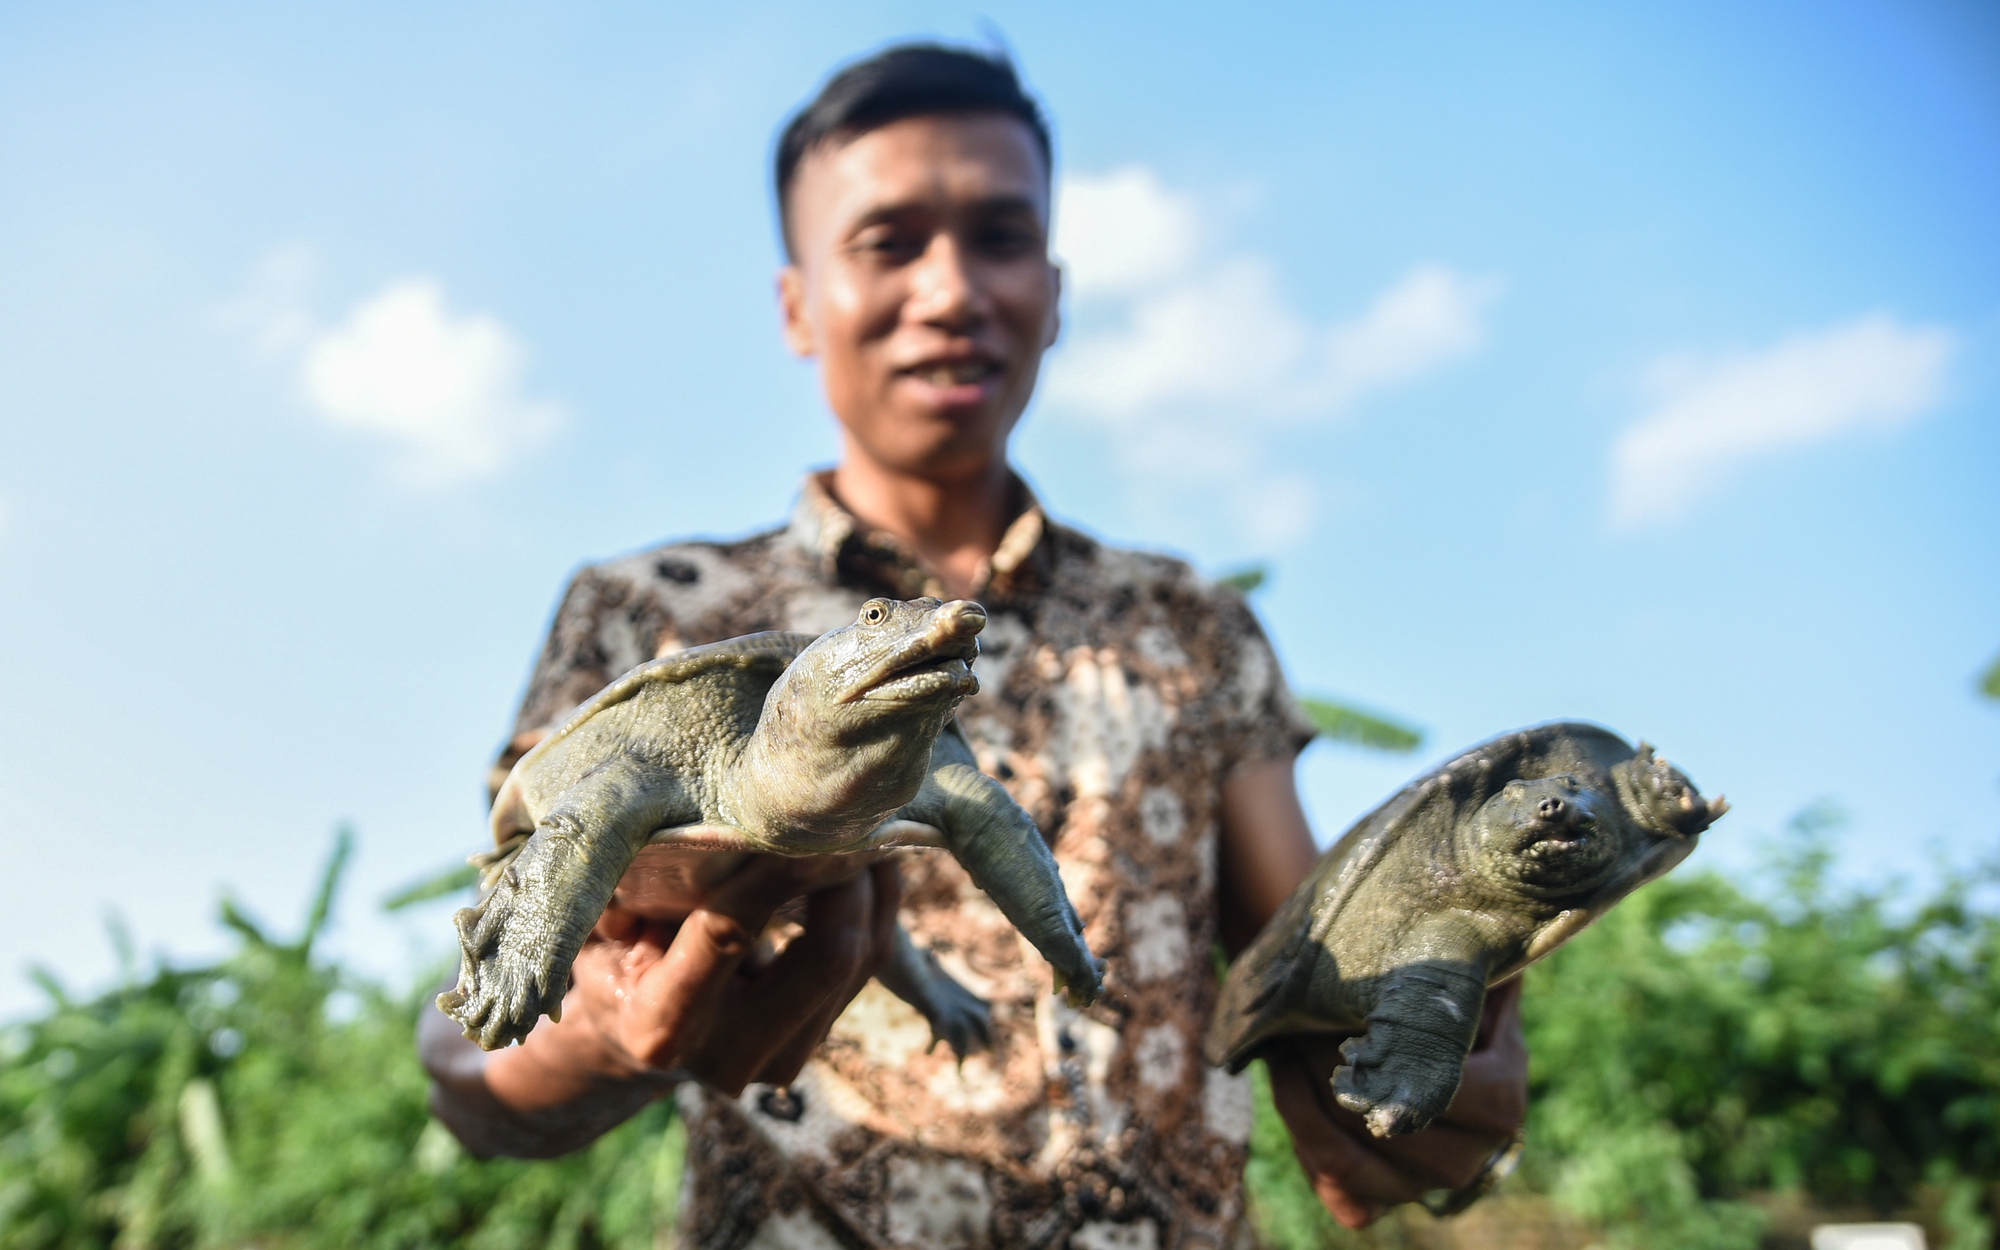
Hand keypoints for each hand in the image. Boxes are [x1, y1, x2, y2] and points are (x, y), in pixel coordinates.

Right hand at [423, 856, 899, 1155]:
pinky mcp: (813, 1045)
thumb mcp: (601, 924)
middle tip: (861, 811)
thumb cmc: (610, 955)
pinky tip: (876, 858)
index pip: (728, 934)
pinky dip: (880, 907)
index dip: (774, 870)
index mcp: (659, 1029)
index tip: (805, 811)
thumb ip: (632, 888)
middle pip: (825, 959)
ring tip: (878, 822)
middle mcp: (727, 1059)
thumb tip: (672, 827)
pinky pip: (869, 969)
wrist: (628, 1036)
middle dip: (849, 878)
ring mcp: (779, 1064)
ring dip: (875, 887)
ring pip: (859, 963)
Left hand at [1264, 977, 1528, 1228]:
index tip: (1335, 1009)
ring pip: (1348, 1160)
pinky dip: (1304, 1142)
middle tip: (1293, 1022)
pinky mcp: (1380, 1204)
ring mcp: (1421, 1188)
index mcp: (1501, 1103)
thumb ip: (1468, 963)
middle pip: (1379, 1124)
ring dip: (1300, 1101)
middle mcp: (1466, 1159)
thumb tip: (1469, 923)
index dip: (1375, 1045)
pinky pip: (1338, 1191)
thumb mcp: (1463, 979)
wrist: (1420, 1054)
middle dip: (1323, 1065)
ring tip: (1279, 1048)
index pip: (1432, 1084)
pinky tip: (1290, 1087)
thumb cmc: (1440, 1002)